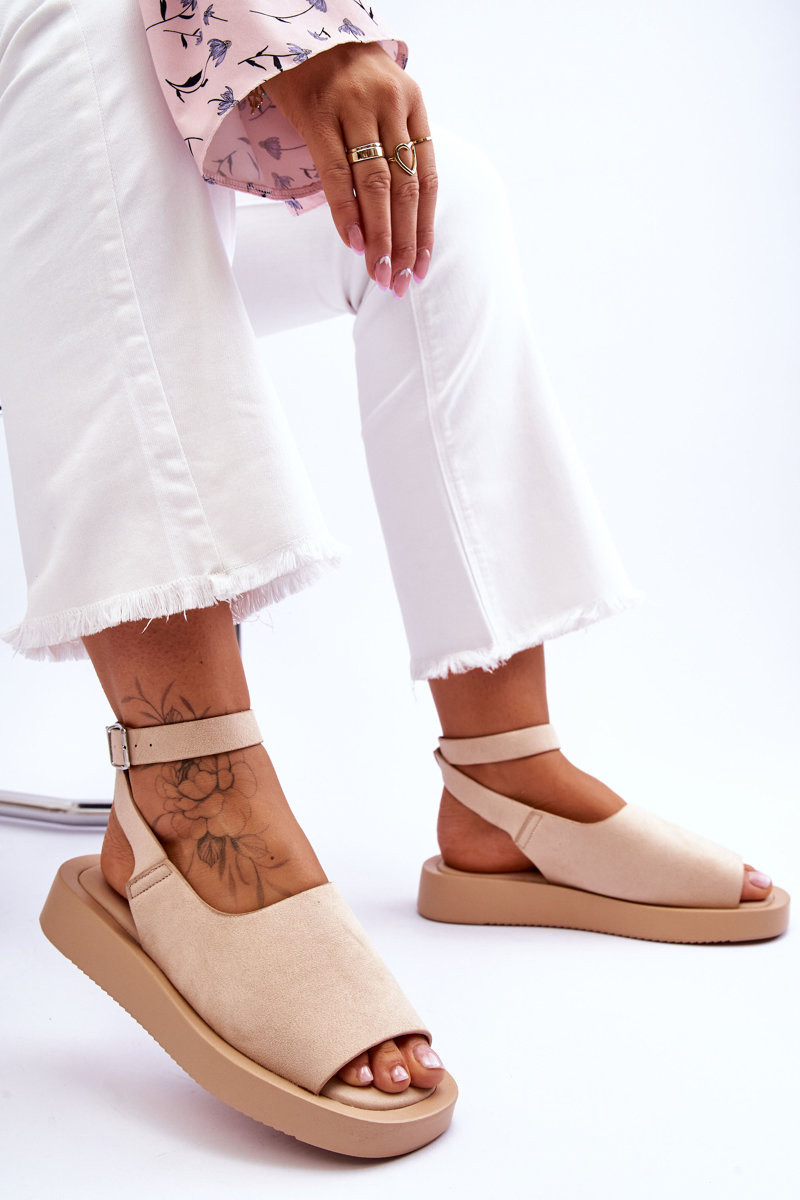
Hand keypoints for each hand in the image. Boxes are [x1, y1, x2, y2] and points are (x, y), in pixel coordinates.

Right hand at [264, 41, 436, 296]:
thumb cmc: (342, 75)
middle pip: (405, 190)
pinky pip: (337, 174)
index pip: (428, 180)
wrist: (299, 28)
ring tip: (378, 272)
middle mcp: (390, 105)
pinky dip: (346, 212)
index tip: (419, 269)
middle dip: (403, 243)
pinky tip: (353, 242)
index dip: (426, 230)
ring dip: (379, 237)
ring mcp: (354, 108)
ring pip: (376, 186)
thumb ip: (392, 147)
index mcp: (413, 106)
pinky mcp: (318, 113)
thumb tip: (396, 219)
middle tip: (397, 283)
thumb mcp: (380, 102)